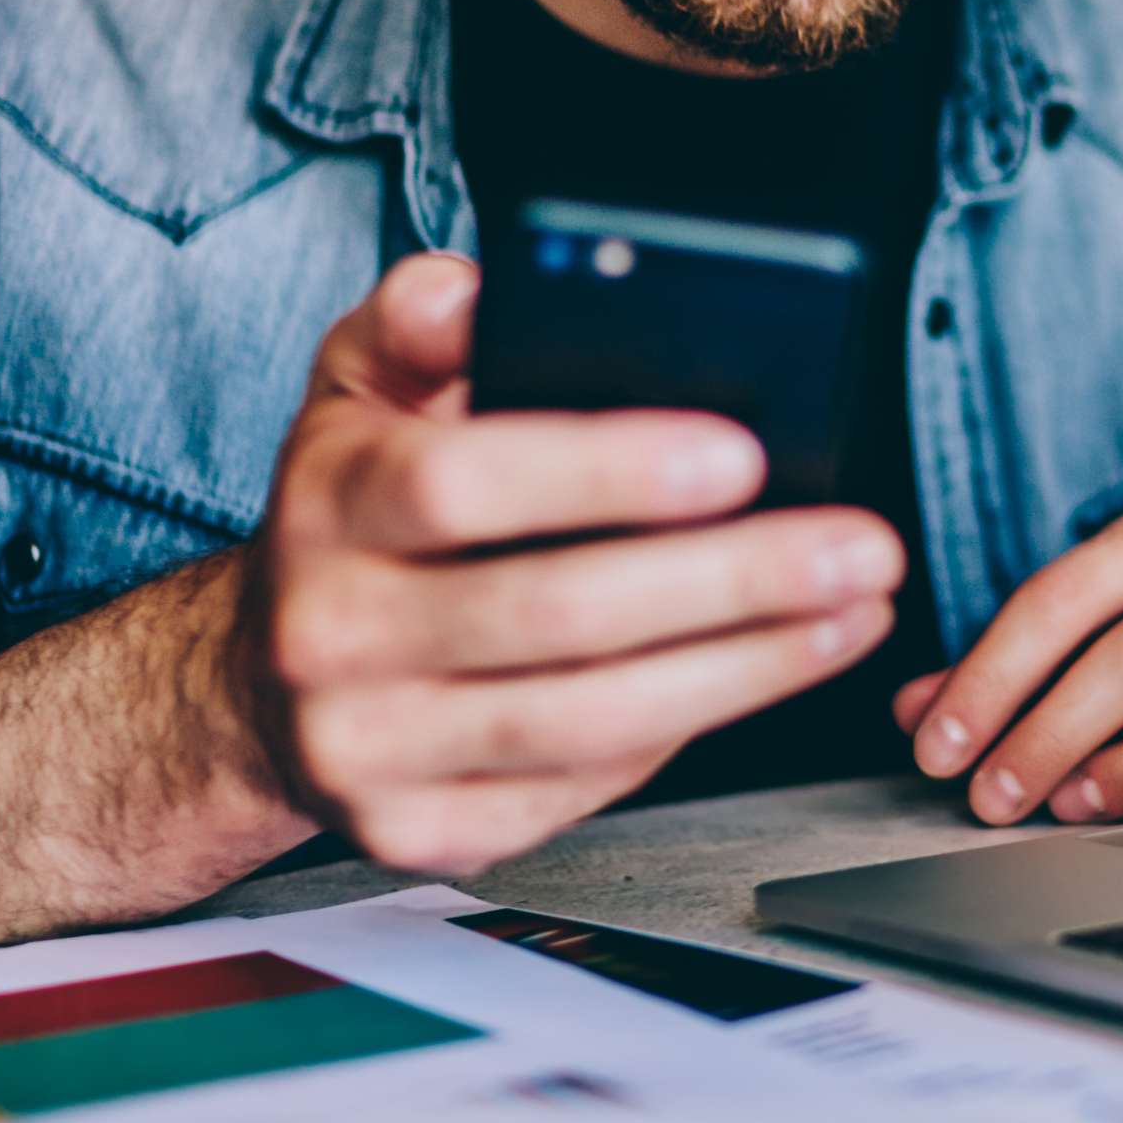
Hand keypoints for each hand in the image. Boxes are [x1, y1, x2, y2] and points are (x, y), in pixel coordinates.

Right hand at [227, 253, 905, 875]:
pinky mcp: (421, 831)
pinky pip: (584, 785)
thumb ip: (420, 318)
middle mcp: (331, 634)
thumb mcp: (359, 384)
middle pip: (557, 612)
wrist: (263, 677)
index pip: (466, 484)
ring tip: (851, 611)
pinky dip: (692, 728)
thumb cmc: (354, 506)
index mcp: (328, 502)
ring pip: (590, 718)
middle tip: (860, 546)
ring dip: (747, 667)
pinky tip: (769, 671)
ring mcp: (370, 749)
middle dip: (734, 580)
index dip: (609, 471)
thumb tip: (479, 290)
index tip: (742, 456)